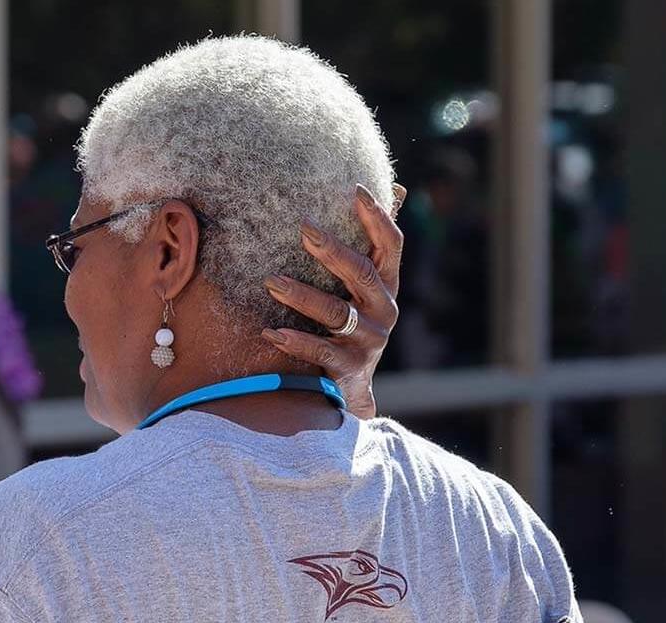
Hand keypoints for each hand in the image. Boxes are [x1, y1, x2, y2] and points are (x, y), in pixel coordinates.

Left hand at [261, 183, 405, 418]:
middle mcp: (384, 310)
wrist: (350, 391)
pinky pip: (320, 352)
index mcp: (387, 284)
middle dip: (332, 251)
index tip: (355, 189)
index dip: (377, 217)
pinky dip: (294, 341)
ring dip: (302, 296)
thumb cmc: (351, 325)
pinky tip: (269, 333)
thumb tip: (396, 188)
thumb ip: (371, 244)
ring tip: (270, 282)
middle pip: (361, 274)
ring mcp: (369, 341)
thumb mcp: (364, 287)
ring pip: (337, 314)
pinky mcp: (349, 368)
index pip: (390, 245)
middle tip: (303, 229)